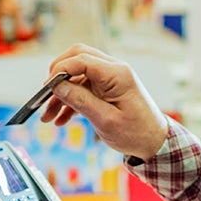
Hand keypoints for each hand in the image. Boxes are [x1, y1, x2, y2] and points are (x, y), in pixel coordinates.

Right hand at [41, 44, 168, 159]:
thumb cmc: (136, 133)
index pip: (81, 59)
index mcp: (117, 74)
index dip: (60, 70)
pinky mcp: (108, 89)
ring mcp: (111, 79)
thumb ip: (80, 101)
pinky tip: (60, 119)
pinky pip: (83, 88)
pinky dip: (70, 101)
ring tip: (47, 117)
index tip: (46, 88)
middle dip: (58, 76)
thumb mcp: (105, 120)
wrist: (154, 142)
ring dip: (61, 94)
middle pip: (78, 58)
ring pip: (77, 76)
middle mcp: (114, 70)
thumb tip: (56, 86)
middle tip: (45, 95)